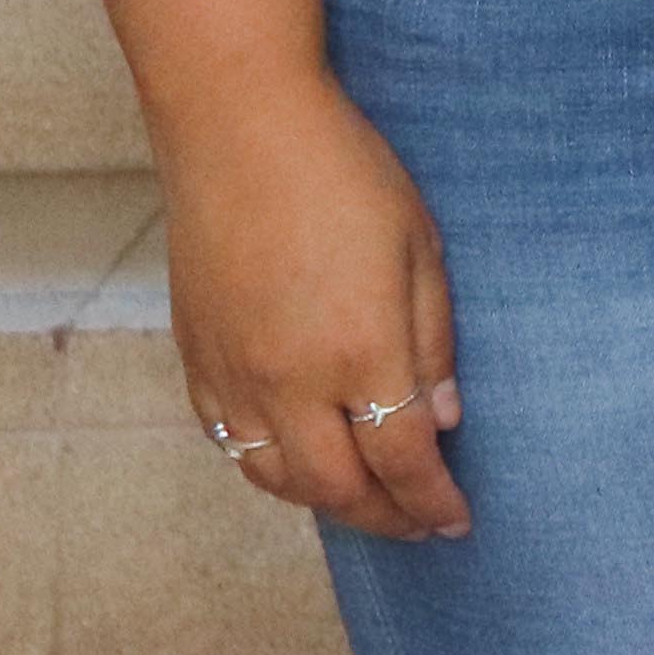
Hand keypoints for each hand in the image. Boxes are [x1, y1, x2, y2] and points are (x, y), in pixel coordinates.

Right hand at [156, 72, 466, 539]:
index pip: (401, 460)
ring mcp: (234, 376)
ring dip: (327, 501)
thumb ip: (432, 342)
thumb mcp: (420, 247)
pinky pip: (230, 445)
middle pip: (337, 488)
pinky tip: (302, 462)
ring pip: (276, 479)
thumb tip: (442, 421)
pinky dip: (270, 470)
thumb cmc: (345, 173)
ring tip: (369, 500)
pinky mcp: (196, 362)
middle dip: (385, 518)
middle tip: (420, 523)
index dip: (432, 500)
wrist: (239, 131)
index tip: (457, 521)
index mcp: (358, 350)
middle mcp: (289, 380)